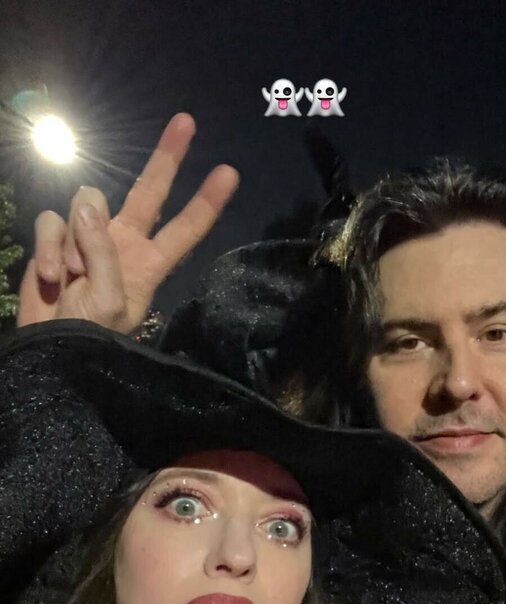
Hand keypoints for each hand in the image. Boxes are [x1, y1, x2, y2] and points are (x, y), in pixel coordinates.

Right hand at [18, 113, 238, 332]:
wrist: (50, 350)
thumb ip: (104, 251)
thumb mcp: (109, 300)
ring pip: (88, 202)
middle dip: (167, 157)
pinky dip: (48, 247)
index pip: (185, 228)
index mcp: (148, 263)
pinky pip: (53, 220)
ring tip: (72, 279)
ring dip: (74, 242)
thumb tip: (88, 206)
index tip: (229, 173)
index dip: (206, 202)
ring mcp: (89, 238)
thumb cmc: (90, 335)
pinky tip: (51, 278)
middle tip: (187, 121)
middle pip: (149, 191)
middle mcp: (123, 243)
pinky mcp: (57, 238)